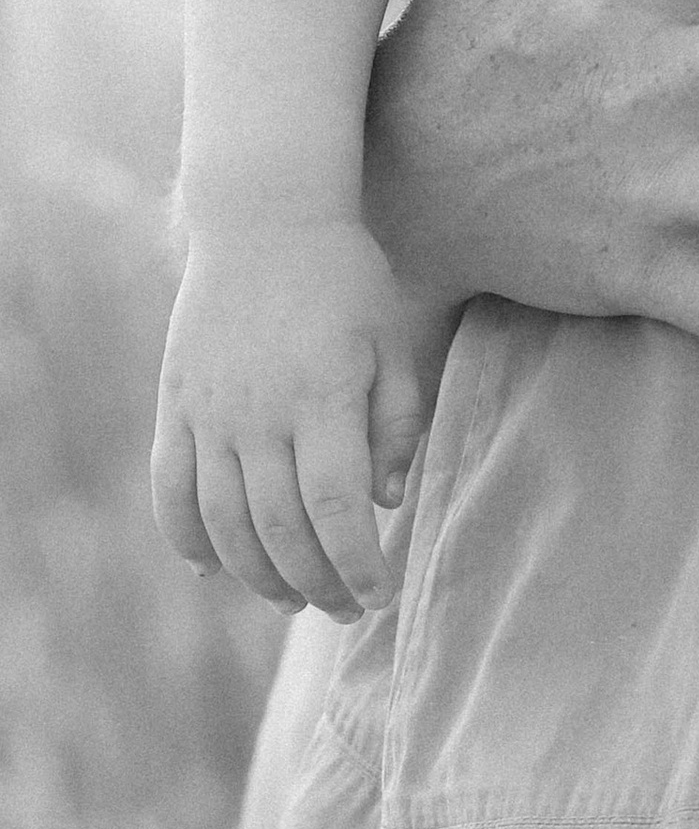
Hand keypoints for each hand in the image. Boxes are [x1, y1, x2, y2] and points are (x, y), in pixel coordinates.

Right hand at [152, 216, 427, 619]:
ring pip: (223, 523)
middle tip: (342, 610)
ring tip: (292, 598)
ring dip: (256, 575)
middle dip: (316, 583)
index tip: (379, 594)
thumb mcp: (391, 340)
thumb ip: (397, 422)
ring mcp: (209, 413)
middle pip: (280, 529)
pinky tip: (211, 571)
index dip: (358, 564)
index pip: (338, 509)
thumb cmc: (344, 279)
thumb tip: (388, 502)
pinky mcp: (176, 406)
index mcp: (322, 397)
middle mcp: (259, 413)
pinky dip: (186, 540)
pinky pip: (171, 491)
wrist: (265, 217)